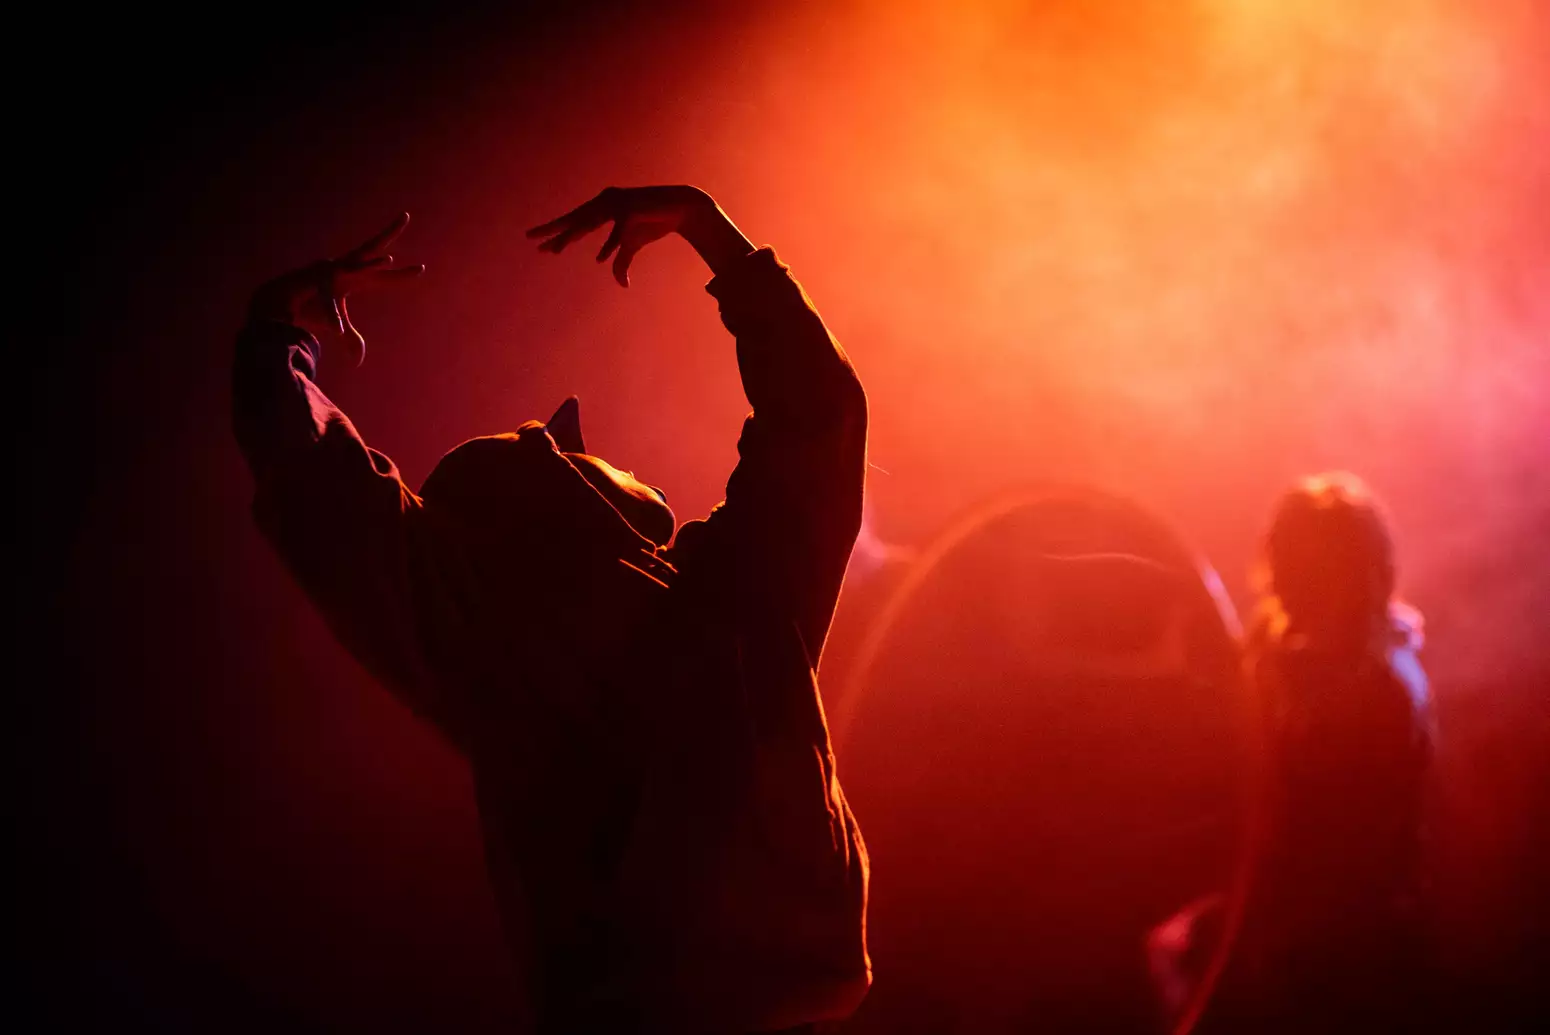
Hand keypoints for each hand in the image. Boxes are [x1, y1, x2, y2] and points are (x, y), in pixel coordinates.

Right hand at [248, 213, 424, 365]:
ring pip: (358, 260)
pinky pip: (339, 278)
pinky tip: (372, 267)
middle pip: (373, 248)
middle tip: (405, 215)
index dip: (400, 276)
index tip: (420, 270)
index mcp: (353, 280)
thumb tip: (358, 361)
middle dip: (389, 231)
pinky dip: (352, 277)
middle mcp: (346, 269)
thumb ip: (350, 340)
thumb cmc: (306, 309)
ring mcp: (333, 270)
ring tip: (392, 260)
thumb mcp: (335, 325)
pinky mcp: (320, 278)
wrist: (278, 304)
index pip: (383, 278)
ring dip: (374, 262)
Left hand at [526, 185, 752, 285]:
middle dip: (552, 230)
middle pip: (574, 219)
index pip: (575, 223)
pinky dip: (610, 245)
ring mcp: (617, 203)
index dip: (557, 234)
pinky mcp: (632, 209)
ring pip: (589, 222)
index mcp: (601, 208)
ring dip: (571, 236)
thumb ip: (622, 262)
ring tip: (554, 250)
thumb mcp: (633, 246)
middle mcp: (604, 202)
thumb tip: (619, 284)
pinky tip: (600, 259)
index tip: (539, 244)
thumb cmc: (651, 223)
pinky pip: (618, 231)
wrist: (679, 209)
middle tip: (530, 238)